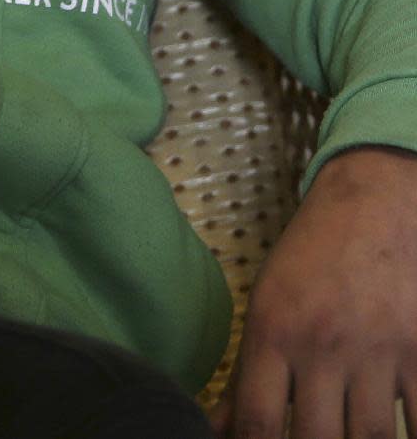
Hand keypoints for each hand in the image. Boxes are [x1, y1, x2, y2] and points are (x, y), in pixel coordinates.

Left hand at [209, 146, 416, 437]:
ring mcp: (376, 350)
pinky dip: (413, 431)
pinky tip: (396, 430)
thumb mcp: (267, 302)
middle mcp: (322, 344)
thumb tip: (218, 428)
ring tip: (348, 436)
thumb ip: (247, 372)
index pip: (259, 422)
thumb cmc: (311, 256)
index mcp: (274, 330)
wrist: (373, 201)